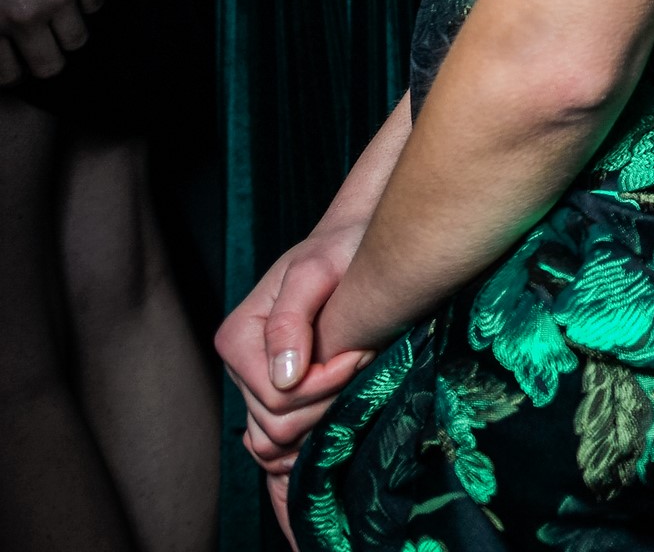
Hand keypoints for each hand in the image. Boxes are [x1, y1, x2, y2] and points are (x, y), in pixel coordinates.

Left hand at [0, 0, 100, 82]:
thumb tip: (4, 45)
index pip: (9, 74)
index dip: (16, 68)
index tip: (18, 58)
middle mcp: (23, 16)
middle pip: (50, 65)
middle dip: (46, 57)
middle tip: (42, 42)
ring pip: (77, 40)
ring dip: (69, 29)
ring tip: (60, 11)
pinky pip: (95, 3)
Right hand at [218, 220, 373, 487]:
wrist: (352, 247)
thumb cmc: (338, 251)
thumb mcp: (314, 271)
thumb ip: (291, 320)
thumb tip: (284, 377)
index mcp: (239, 339)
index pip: (279, 398)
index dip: (327, 385)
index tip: (360, 354)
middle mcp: (241, 368)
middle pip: (279, 425)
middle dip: (329, 404)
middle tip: (364, 367)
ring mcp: (255, 387)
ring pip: (277, 442)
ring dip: (321, 428)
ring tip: (355, 388)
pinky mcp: (274, 398)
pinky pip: (272, 447)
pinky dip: (295, 455)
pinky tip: (324, 446)